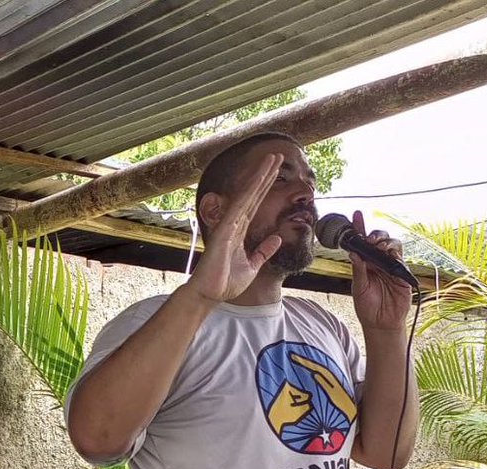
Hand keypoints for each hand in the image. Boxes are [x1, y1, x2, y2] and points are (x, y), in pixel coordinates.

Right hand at [188, 154, 283, 303]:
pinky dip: (249, 191)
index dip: (266, 187)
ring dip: (260, 176)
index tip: (276, 171)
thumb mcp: (252, 267)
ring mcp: (229, 225)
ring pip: (247, 195)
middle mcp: (234, 224)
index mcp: (240, 232)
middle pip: (253, 195)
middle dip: (266, 175)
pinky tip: (259, 177)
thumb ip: (263, 252)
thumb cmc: (225, 284)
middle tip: (277, 156)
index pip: (256, 204)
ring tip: (272, 158)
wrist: (209, 294)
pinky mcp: (225, 230)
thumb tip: (277, 238)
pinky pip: (239, 206)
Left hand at [348, 211, 412, 331]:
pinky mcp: (402, 273)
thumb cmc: (367, 307)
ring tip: (380, 248)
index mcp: (365, 263)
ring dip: (387, 242)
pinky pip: (401, 258)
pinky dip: (395, 254)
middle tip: (370, 240)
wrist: (380, 323)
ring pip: (393, 244)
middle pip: (380, 239)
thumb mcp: (359, 288)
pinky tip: (390, 255)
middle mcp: (378, 262)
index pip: (362, 242)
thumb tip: (353, 253)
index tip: (356, 215)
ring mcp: (391, 266)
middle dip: (376, 235)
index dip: (360, 227)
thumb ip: (358, 271)